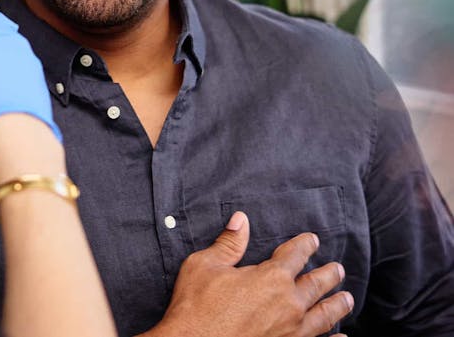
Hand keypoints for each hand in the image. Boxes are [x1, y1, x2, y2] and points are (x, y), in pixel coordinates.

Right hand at [153, 212, 352, 336]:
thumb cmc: (196, 306)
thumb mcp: (205, 265)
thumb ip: (228, 243)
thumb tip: (241, 219)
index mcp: (271, 277)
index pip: (295, 255)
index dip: (305, 245)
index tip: (313, 240)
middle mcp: (289, 304)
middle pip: (316, 284)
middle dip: (328, 274)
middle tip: (338, 268)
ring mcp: (292, 332)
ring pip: (324, 315)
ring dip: (337, 304)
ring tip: (347, 298)